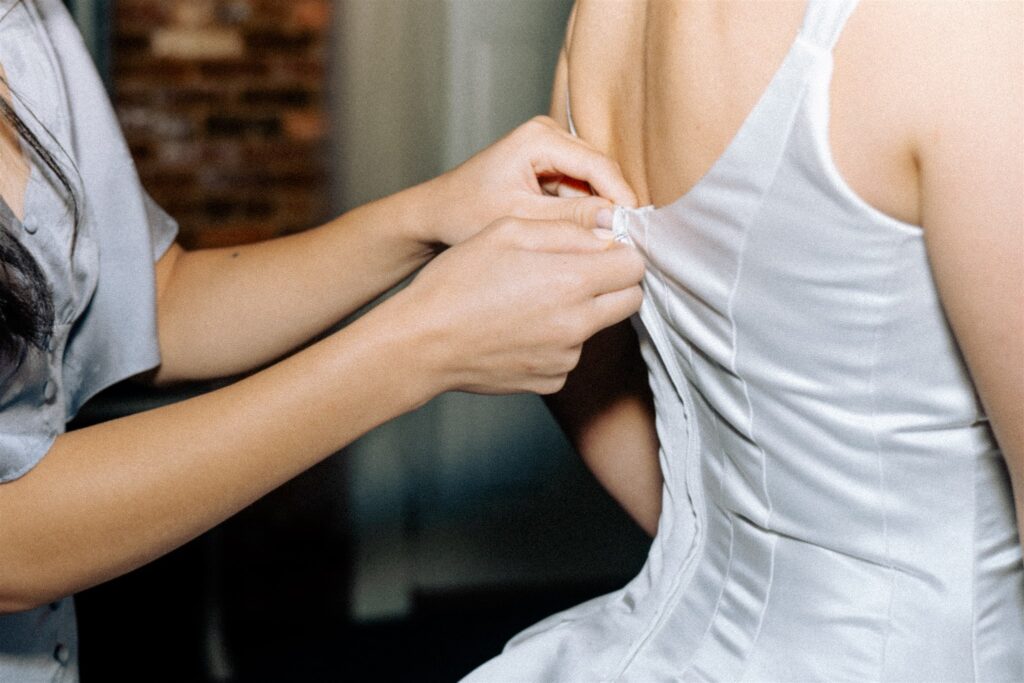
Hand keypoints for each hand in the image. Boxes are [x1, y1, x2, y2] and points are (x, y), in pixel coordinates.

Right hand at [388, 217, 643, 395]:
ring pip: (597, 328)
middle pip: (630, 300)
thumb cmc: (457, 282)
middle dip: (614, 283)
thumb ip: (567, 230)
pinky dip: (554, 343)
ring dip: (580, 314)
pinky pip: (569, 356)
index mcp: (571, 280)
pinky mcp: (551, 381)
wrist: (422, 343)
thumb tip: (608, 235)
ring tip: (529, 304)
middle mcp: (577, 323)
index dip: (621, 253)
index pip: (635, 266)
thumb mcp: (507, 231)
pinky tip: (519, 332)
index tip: (600, 251)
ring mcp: (566, 357)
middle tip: (577, 273)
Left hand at [416, 116, 637, 246]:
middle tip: (627, 241)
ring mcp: (548, 146)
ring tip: (608, 242)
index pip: (598, 164)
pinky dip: (583, 209)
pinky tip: (587, 234)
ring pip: (592, 180)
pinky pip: (578, 186)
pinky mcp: (547, 163)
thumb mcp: (520, 220)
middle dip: (612, 204)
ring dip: (599, 208)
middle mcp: (547, 133)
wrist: (436, 212)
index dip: (621, 197)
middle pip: (599, 169)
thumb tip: (615, 223)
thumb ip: (568, 220)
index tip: (636, 230)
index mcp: (538, 139)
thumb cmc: (464, 214)